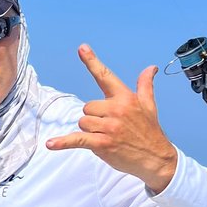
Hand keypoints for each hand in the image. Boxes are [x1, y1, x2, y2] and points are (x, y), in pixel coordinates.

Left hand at [45, 44, 177, 192]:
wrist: (156, 158)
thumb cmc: (149, 131)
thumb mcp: (149, 105)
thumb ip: (145, 85)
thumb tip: (150, 68)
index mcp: (125, 98)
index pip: (105, 76)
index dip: (92, 62)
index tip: (82, 48)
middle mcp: (116, 109)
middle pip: (87, 107)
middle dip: (94, 118)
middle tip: (110, 127)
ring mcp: (109, 127)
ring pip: (82, 122)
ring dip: (90, 131)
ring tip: (107, 137)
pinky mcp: (102, 143)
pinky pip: (77, 139)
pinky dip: (63, 143)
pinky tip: (50, 144)